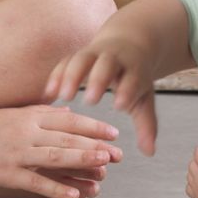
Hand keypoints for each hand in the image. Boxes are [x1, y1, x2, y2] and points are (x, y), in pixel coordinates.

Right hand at [0, 105, 122, 197]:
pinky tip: (74, 195)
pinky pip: (35, 182)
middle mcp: (27, 132)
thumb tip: (70, 112)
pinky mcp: (6, 174)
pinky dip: (56, 189)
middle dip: (95, 146)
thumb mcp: (17, 113)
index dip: (93, 127)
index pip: (69, 120)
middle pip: (67, 139)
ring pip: (55, 158)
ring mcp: (17, 154)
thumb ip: (44, 113)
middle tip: (117, 154)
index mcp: (30, 115)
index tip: (113, 134)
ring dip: (81, 162)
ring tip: (103, 167)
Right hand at [45, 36, 158, 155]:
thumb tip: (150, 152)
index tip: (119, 106)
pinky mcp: (77, 55)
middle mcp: (115, 58)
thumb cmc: (134, 79)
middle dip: (99, 79)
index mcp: (135, 68)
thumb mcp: (144, 99)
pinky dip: (57, 75)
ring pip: (82, 59)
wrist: (127, 44)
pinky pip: (65, 61)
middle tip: (90, 100)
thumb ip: (146, 126)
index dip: (127, 90)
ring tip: (64, 97)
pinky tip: (48, 94)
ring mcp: (95, 53)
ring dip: (72, 76)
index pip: (132, 78)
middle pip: (107, 64)